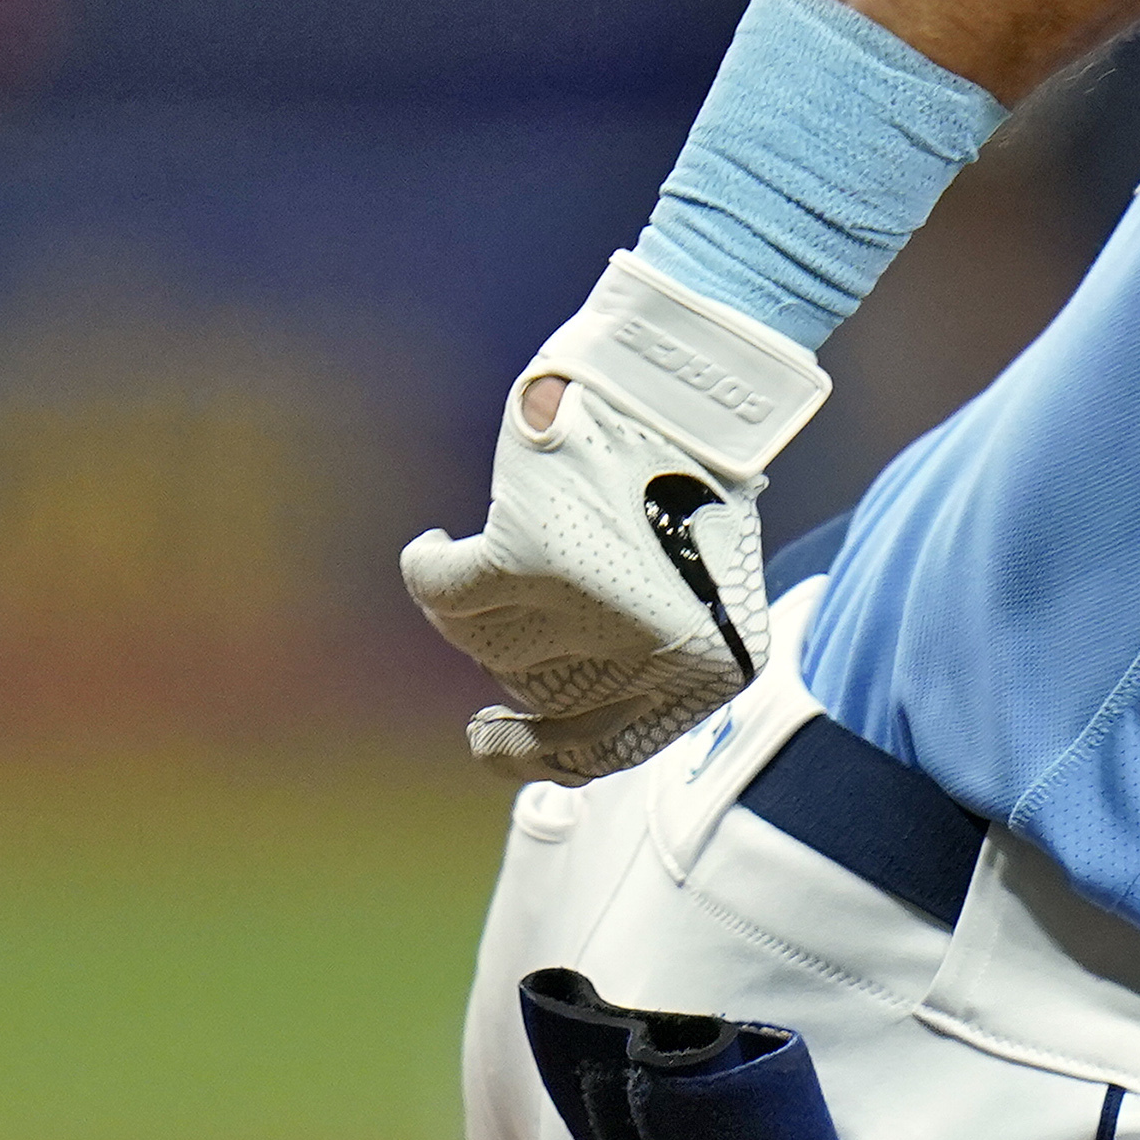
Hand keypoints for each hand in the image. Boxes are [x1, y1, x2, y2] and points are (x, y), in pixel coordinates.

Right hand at [400, 254, 830, 783]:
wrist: (687, 382)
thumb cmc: (690, 475)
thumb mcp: (695, 587)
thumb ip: (640, 653)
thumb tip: (543, 710)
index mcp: (708, 673)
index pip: (605, 753)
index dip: (537, 756)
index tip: (490, 732)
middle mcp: (655, 659)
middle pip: (538, 694)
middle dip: (519, 663)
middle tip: (502, 671)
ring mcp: (594, 617)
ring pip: (486, 642)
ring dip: (474, 602)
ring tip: (490, 550)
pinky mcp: (533, 564)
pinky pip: (444, 590)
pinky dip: (430, 564)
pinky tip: (432, 544)